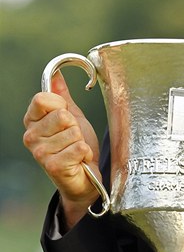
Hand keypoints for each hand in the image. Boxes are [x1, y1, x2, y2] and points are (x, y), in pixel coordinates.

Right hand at [23, 71, 100, 230]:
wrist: (86, 177)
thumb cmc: (76, 145)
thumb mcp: (72, 116)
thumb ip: (62, 96)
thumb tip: (56, 74)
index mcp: (32, 121)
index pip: (43, 98)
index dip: (61, 105)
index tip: (67, 116)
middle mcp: (31, 136)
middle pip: (61, 115)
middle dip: (75, 125)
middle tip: (74, 137)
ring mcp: (40, 153)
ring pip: (72, 131)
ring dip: (81, 141)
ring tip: (77, 150)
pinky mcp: (53, 166)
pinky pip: (78, 147)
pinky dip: (85, 152)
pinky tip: (80, 160)